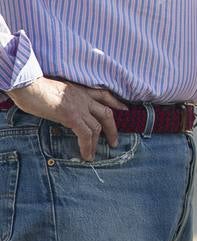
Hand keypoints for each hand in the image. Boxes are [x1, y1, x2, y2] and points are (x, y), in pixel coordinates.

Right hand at [7, 77, 126, 160]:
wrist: (28, 85)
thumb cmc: (36, 89)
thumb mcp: (57, 92)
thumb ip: (66, 100)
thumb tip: (64, 111)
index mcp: (80, 90)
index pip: (104, 95)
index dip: (116, 102)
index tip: (124, 109)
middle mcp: (84, 97)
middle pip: (106, 113)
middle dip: (112, 128)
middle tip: (114, 141)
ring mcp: (79, 106)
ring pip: (97, 126)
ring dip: (98, 142)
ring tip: (96, 154)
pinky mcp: (72, 116)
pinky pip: (85, 133)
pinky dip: (87, 146)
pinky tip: (86, 155)